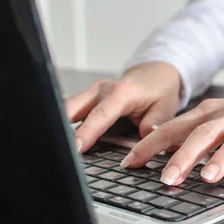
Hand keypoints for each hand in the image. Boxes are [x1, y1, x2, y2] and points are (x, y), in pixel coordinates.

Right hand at [65, 62, 180, 152]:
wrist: (155, 73)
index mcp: (122, 93)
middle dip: (61, 128)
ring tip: (59, 147)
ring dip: (60, 126)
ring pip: (67, 108)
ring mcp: (92, 93)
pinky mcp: (87, 98)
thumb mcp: (164, 110)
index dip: (87, 132)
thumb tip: (142, 147)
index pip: (100, 115)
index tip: (76, 147)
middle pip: (72, 108)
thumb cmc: (160, 90)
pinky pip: (71, 110)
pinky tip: (64, 139)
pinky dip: (64, 123)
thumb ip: (151, 128)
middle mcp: (102, 90)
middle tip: (60, 150)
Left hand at [122, 78, 223, 184]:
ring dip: (221, 158)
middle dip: (183, 156)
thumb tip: (158, 142)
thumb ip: (191, 129)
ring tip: (208, 176)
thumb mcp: (218, 115)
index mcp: (210, 112)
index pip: (175, 127)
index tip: (132, 161)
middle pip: (203, 134)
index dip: (152, 144)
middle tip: (167, 178)